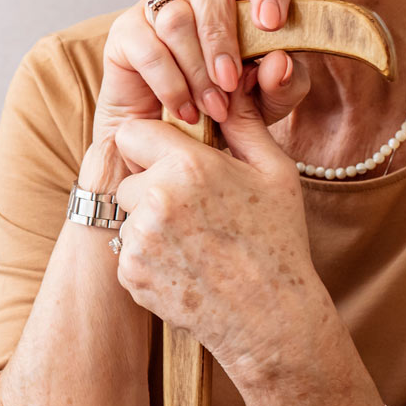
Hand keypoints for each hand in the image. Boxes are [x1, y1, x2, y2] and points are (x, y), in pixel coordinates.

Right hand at [95, 0, 311, 147]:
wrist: (170, 143)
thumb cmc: (222, 112)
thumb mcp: (265, 107)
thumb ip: (282, 85)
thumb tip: (280, 61)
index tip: (272, 24)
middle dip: (221, 35)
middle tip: (231, 81)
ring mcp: (156, 10)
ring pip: (176, 19)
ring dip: (197, 69)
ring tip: (214, 109)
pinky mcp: (126, 34)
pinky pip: (149, 49)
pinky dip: (172, 85)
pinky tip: (186, 111)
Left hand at [108, 73, 324, 374]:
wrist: (270, 319)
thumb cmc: (278, 241)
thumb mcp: (275, 173)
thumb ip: (245, 124)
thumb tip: (232, 86)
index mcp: (188, 166)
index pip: (134, 133)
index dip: (151, 145)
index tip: (173, 161)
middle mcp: (155, 199)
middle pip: (128, 175)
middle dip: (151, 186)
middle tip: (195, 210)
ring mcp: (139, 240)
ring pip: (127, 214)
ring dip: (150, 222)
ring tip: (195, 241)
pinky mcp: (130, 273)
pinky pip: (127, 250)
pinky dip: (149, 257)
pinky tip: (187, 266)